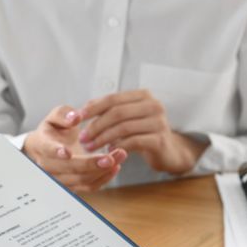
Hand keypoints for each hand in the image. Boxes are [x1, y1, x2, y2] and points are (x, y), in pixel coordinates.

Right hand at [23, 105, 127, 192]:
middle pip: (70, 169)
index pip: (47, 149)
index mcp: (42, 145)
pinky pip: (89, 186)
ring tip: (120, 155)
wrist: (49, 148)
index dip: (56, 151)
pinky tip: (116, 166)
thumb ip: (63, 114)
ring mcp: (60, 178)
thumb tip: (75, 117)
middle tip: (110, 158)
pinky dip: (104, 177)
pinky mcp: (73, 186)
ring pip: (82, 180)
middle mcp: (48, 166)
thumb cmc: (53, 131)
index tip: (67, 152)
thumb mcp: (55, 117)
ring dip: (103, 170)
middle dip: (91, 164)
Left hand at [78, 90, 208, 174]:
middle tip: (83, 138)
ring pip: (123, 128)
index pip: (113, 98)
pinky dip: (118, 146)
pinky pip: (133, 142)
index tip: (77, 118)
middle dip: (96, 125)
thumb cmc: (143, 133)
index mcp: (143, 95)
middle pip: (117, 113)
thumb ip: (108, 111)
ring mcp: (159, 122)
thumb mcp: (127, 118)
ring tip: (91, 147)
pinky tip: (109, 151)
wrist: (169, 151)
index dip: (92, 108)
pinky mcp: (160, 140)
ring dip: (103, 138)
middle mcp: (153, 105)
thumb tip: (79, 111)